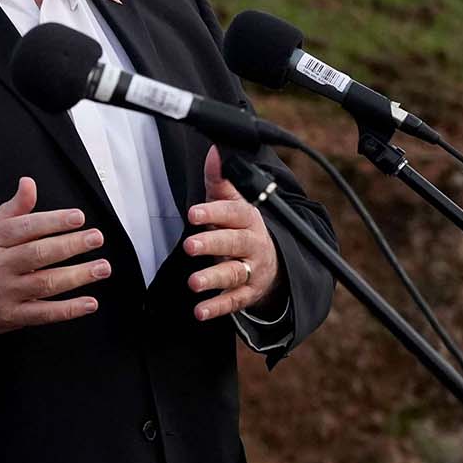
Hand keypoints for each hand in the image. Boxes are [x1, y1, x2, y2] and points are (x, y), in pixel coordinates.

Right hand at [0, 177, 108, 335]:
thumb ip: (14, 208)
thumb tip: (29, 183)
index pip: (25, 227)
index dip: (53, 221)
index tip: (78, 218)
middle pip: (38, 254)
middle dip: (71, 245)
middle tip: (96, 238)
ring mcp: (5, 292)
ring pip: (45, 283)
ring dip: (77, 276)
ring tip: (101, 267)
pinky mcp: (11, 316)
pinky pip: (43, 313)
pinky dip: (68, 310)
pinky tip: (89, 302)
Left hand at [183, 147, 281, 320]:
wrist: (274, 261)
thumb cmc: (241, 227)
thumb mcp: (232, 203)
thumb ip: (219, 180)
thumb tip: (213, 151)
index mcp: (248, 219)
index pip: (232, 213)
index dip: (213, 212)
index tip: (192, 213)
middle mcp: (253, 244)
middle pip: (234, 243)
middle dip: (212, 243)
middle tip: (189, 245)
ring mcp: (253, 270)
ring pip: (235, 273)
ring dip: (214, 278)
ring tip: (193, 282)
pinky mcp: (248, 293)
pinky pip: (234, 301)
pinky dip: (217, 307)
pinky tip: (200, 311)